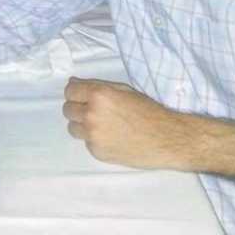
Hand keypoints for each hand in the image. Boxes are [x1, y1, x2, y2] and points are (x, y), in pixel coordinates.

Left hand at [63, 77, 188, 169]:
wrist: (166, 139)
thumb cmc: (148, 111)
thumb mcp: (124, 90)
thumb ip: (97, 86)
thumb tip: (73, 83)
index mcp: (98, 95)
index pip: (70, 91)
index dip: (75, 93)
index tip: (82, 96)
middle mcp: (91, 114)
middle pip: (67, 109)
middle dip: (77, 108)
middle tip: (94, 111)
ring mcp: (93, 135)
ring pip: (72, 128)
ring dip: (82, 125)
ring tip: (102, 125)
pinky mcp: (97, 151)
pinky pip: (86, 142)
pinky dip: (94, 140)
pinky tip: (111, 137)